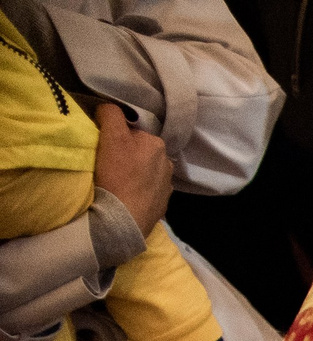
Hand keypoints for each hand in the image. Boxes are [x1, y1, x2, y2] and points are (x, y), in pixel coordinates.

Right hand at [92, 105, 171, 233]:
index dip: (115, 136)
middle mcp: (168, 163)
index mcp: (157, 144)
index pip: (132, 131)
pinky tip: (124, 195)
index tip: (103, 146)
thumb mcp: (111, 135)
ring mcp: (166, 187)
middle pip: (139, 151)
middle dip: (125, 154)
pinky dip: (136, 190)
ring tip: (115, 181)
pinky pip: (145, 191)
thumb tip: (109, 109)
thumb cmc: (117, 174)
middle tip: (107, 164)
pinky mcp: (161, 206)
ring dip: (132, 173)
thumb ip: (111, 114)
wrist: (122, 219)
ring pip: (144, 171)